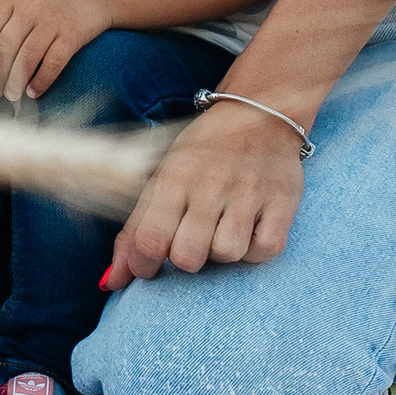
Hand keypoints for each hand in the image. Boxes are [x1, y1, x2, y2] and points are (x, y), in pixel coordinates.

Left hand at [0, 0, 110, 99]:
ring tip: (11, 95)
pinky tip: (34, 92)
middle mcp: (30, 8)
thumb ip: (7, 17)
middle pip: (4, 46)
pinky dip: (41, 81)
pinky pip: (53, 62)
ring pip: (26, 58)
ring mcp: (52, 21)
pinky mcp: (72, 34)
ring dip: (16, 82)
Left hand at [107, 101, 309, 280]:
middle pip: (188, 256)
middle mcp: (211, 183)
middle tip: (191, 240)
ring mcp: (249, 192)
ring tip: (222, 230)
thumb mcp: (163, 177)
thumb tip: (113, 282)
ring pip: (227, 254)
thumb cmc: (204, 152)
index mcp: (175, 175)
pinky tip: (249, 231)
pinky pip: (265, 249)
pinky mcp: (283, 201)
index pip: (149, 239)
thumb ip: (136, 229)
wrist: (260, 112)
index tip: (148, 266)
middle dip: (185, 258)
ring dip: (222, 252)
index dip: (142, 265)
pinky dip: (255, 250)